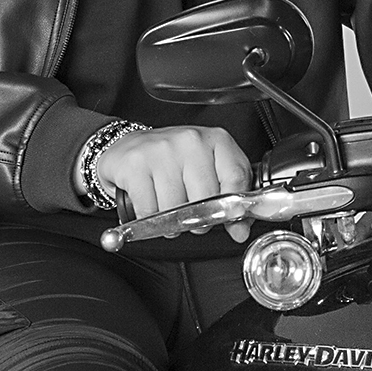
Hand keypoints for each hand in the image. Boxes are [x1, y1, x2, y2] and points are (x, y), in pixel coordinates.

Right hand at [95, 125, 253, 236]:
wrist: (131, 146)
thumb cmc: (174, 160)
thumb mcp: (209, 170)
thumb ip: (229, 196)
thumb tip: (240, 230)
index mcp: (216, 140)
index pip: (236, 177)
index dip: (235, 208)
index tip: (232, 222)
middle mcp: (190, 140)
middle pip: (206, 198)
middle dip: (199, 218)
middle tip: (191, 216)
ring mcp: (162, 150)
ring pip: (176, 208)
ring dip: (172, 221)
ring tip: (168, 209)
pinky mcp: (136, 164)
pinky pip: (150, 210)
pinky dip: (149, 218)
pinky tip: (151, 204)